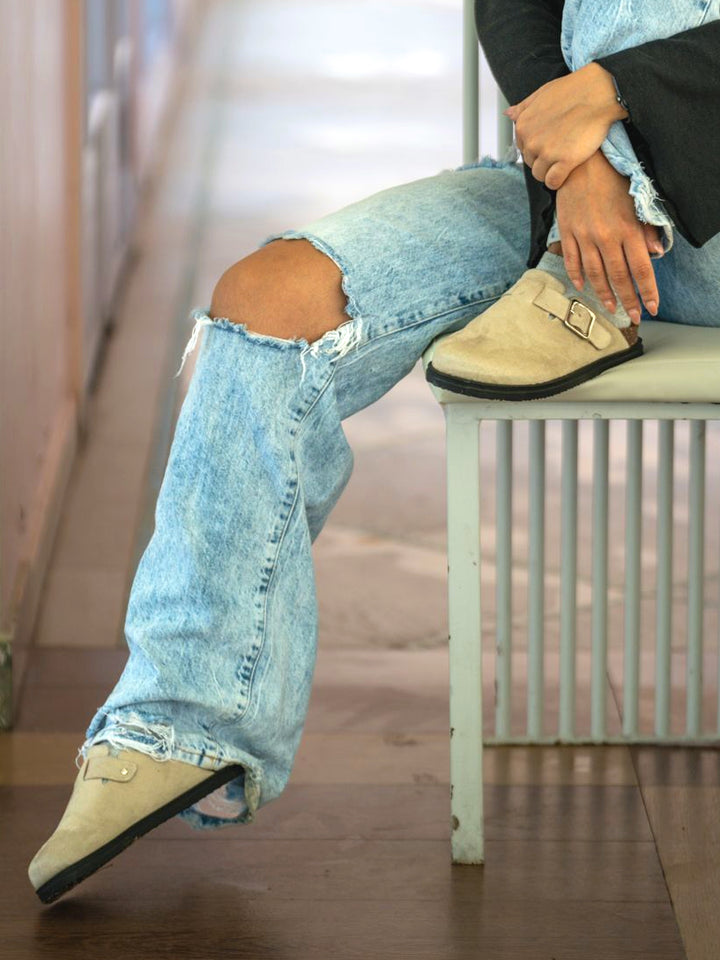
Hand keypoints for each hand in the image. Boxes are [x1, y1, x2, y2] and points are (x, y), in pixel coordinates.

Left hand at [506, 63, 627, 189]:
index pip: (523, 149)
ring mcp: (547, 152)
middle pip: (531, 163)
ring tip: (563, 163)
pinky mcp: (564, 161)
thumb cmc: (574, 90)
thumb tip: (509, 114)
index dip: (536, 149)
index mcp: (523, 126)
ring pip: (540, 175)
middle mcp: (531, 141)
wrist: (599, 93)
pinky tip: (566, 173)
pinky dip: (558, 180)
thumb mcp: (543, 93)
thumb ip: (524, 107)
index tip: (549, 144)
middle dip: (543, 160)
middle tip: (559, 152)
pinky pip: (553, 181)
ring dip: (549, 172)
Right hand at [555, 150, 661, 322]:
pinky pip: (572, 261)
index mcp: (627, 229)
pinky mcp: (568, 233)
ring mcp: (584, 237)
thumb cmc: (612, 180)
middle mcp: (606, 237)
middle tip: (632, 317)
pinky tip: (583, 287)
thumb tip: (655, 252)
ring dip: (603, 294)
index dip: (647, 291)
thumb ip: (646, 228)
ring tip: (610, 308)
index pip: (641, 268)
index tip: (651, 307)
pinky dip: (577, 277)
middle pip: (618, 277)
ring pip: (595, 274)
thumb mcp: (635, 201)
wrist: (581, 163)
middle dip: (627, 300)